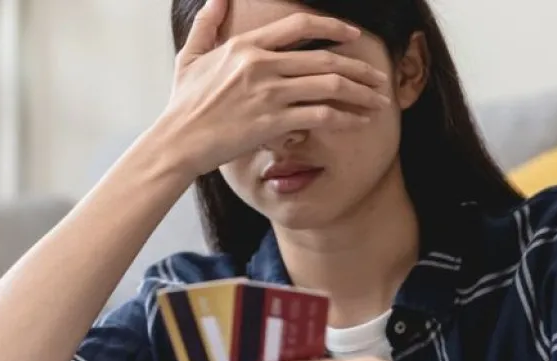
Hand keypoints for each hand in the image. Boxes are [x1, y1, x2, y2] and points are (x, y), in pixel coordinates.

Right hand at [155, 0, 391, 177]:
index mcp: (246, 45)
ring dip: (361, 93)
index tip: (354, 35)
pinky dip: (346, 118)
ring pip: (330, 85)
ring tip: (378, 100)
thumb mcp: (190, 56)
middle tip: (378, 76)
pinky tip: (358, 122)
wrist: (177, 141)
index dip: (333, 27)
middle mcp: (261, 64)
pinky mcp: (274, 122)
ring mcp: (269, 93)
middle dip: (359, 67)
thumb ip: (207, 23)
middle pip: (325, 58)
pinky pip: (321, 115)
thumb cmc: (184, 104)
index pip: (300, 25)